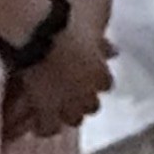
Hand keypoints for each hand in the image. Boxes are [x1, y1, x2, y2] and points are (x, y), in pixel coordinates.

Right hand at [8, 22, 111, 138]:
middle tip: (70, 92)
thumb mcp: (91, 32)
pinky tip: (37, 121)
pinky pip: (47, 128)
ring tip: (55, 106)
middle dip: (83, 100)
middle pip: (92, 106)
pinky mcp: (45, 110)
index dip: (95, 81)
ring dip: (66, 113)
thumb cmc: (68, 25)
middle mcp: (88, 94)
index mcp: (101, 75)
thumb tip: (115, 51)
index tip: (86, 76)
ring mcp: (67, 105)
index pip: (105, 85)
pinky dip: (43, 125)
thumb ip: (103, 46)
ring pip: (73, 119)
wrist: (42, 33)